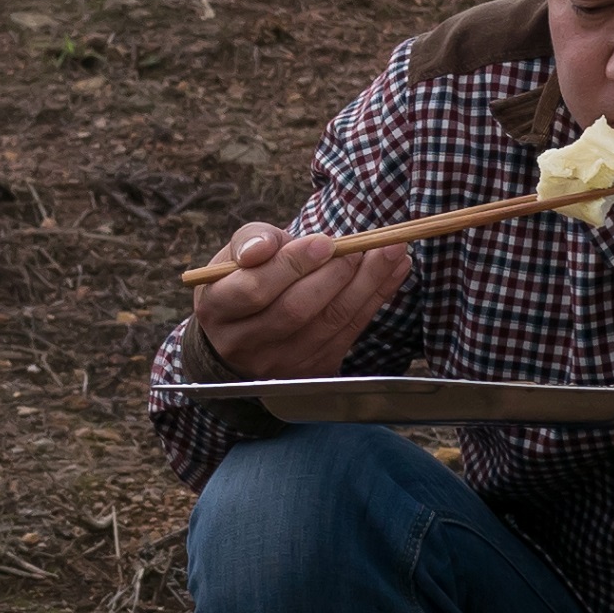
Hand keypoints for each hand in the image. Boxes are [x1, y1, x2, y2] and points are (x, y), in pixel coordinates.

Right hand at [185, 226, 411, 379]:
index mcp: (217, 309)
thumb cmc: (241, 282)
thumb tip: (267, 245)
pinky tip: (395, 270)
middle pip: (295, 311)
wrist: (241, 336)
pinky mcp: (311, 371)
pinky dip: (376, 299)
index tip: (324, 241)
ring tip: (392, 252)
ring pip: (328, 324)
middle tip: (360, 247)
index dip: (292, 265)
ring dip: (367, 285)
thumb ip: (250, 241)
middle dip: (334, 276)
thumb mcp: (233, 255)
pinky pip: (349, 334)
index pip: (254, 289)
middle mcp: (245, 344)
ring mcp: (280, 364)